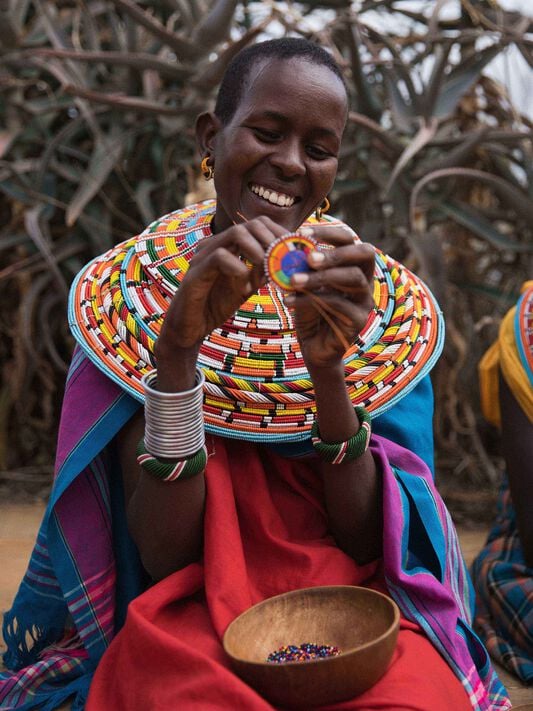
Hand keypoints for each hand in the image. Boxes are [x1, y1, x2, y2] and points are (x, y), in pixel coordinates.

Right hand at [156, 217, 285, 355]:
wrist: (190, 328)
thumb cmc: (216, 305)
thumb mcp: (247, 287)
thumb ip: (262, 273)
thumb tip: (286, 264)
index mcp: (228, 245)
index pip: (259, 224)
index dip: (279, 235)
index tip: (293, 253)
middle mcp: (215, 244)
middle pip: (251, 224)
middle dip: (272, 241)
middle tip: (282, 263)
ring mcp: (204, 255)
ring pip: (236, 234)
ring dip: (257, 251)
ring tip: (264, 272)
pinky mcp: (196, 272)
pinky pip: (220, 257)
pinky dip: (239, 270)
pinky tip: (245, 289)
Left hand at [284, 225, 374, 368]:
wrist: (314, 347)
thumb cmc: (310, 311)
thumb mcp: (304, 285)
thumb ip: (301, 267)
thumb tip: (287, 244)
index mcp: (353, 265)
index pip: (351, 239)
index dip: (330, 233)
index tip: (303, 233)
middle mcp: (366, 280)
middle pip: (365, 254)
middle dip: (336, 252)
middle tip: (309, 257)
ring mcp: (365, 300)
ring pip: (353, 278)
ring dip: (320, 277)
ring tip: (293, 280)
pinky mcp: (359, 320)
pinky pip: (339, 304)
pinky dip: (311, 300)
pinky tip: (289, 301)